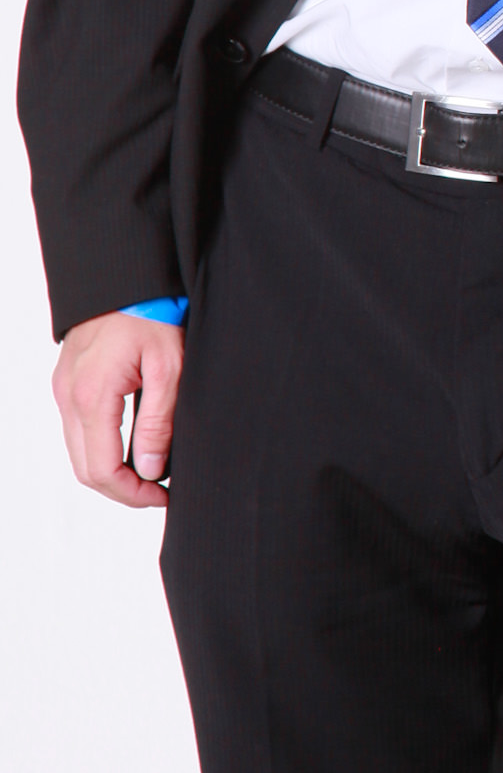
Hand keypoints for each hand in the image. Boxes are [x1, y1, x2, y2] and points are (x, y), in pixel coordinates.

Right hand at [52, 312, 183, 506]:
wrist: (127, 275)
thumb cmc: (153, 311)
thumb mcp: (169, 366)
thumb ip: (158, 422)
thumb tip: (151, 471)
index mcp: (92, 396)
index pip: (102, 470)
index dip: (132, 494)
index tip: (162, 497)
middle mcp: (68, 396)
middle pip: (86, 469)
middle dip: (122, 489)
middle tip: (159, 491)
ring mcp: (63, 389)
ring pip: (78, 452)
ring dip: (110, 470)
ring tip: (149, 472)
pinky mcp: (67, 382)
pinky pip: (77, 430)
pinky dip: (100, 447)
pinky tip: (131, 445)